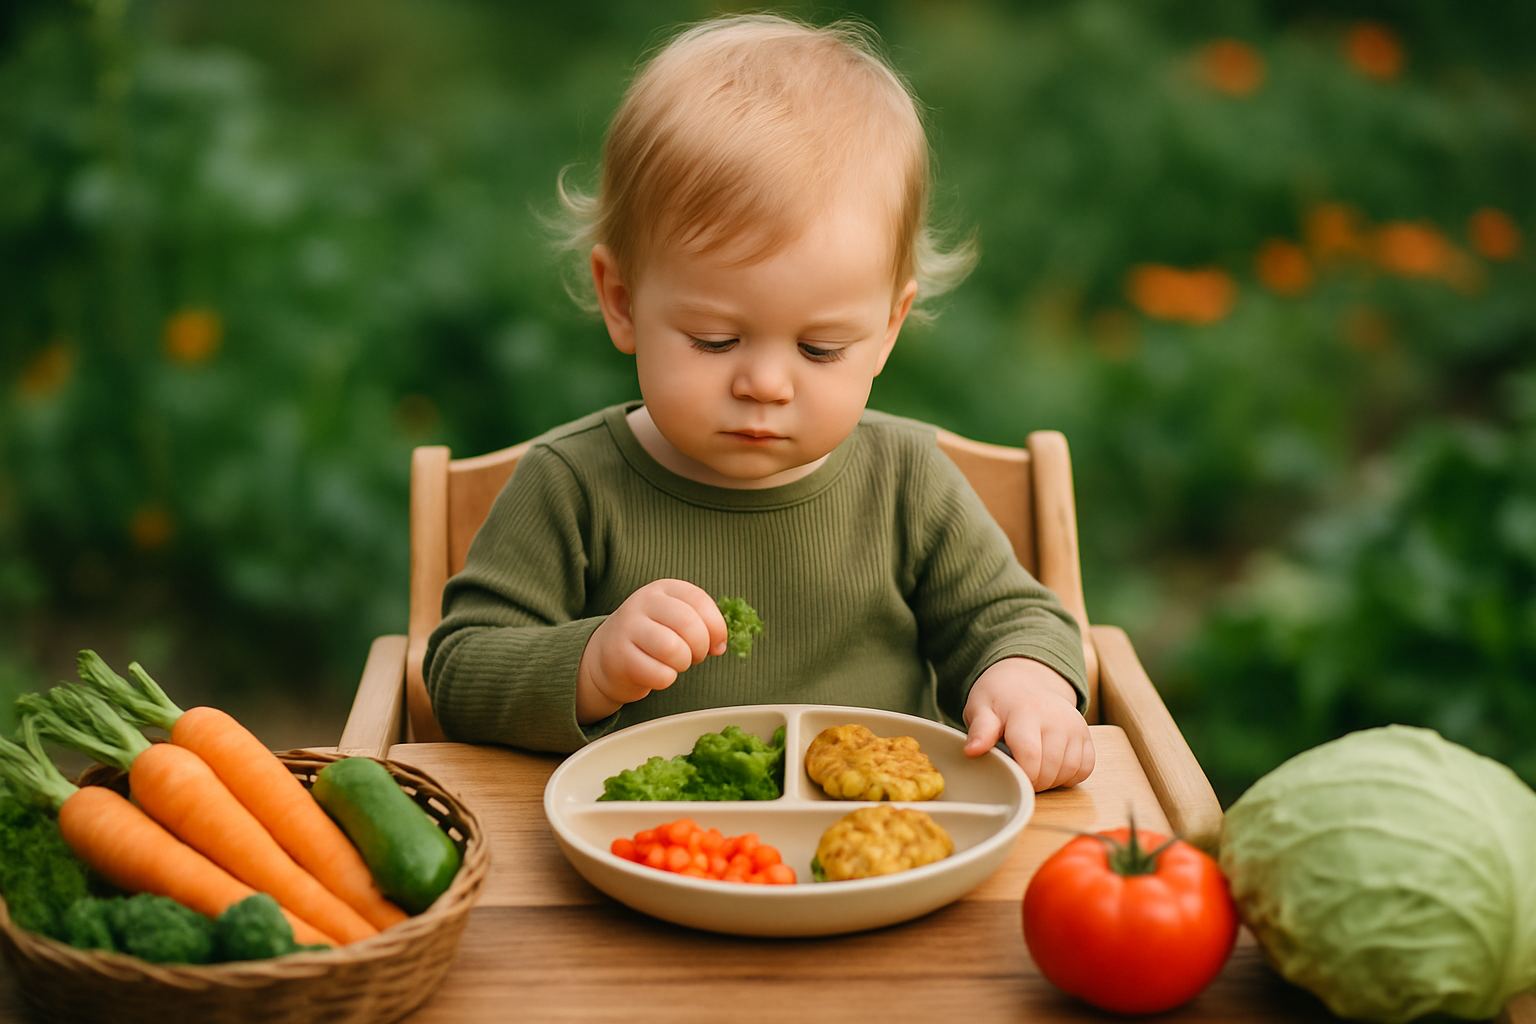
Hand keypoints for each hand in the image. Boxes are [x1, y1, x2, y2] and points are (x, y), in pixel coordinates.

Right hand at [576, 579, 727, 722]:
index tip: (716, 644)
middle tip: (694, 656)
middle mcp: (643, 602)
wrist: (604, 656)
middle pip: (688, 624)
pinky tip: (657, 673)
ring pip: (673, 649)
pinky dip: (666, 679)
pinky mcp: (618, 656)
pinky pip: (659, 674)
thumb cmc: (651, 638)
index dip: (716, 627)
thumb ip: (702, 625)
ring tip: (676, 664)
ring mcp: (627, 627)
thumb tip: (720, 645)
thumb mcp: (674, 620)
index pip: (699, 600)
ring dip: (683, 664)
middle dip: (700, 648)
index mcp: (663, 589)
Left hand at [963, 658, 1094, 791]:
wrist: (1025, 679)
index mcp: (1026, 712)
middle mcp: (1056, 717)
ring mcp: (1074, 725)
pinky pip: (1086, 767)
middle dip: (1034, 782)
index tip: (1011, 778)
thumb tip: (972, 751)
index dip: (1022, 776)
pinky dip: (1070, 775)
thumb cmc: (999, 698)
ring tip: (1034, 770)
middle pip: (1050, 768)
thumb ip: (980, 731)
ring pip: (1070, 770)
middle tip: (1019, 774)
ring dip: (1051, 781)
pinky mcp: (1085, 733)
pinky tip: (1053, 767)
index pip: (1030, 756)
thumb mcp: (980, 708)